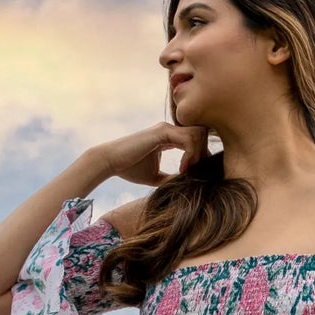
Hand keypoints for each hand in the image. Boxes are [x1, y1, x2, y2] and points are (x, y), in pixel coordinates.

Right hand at [91, 122, 210, 188]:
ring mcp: (166, 128)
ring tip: (188, 171)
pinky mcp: (162, 132)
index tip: (192, 174)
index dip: (199, 155)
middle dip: (203, 153)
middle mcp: (169, 129)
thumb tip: (187, 185)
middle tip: (195, 172)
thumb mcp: (155, 177)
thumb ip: (171, 178)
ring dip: (198, 154)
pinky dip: (190, 154)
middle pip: (201, 133)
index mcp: (168, 137)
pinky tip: (183, 168)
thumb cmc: (129, 169)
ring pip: (198, 133)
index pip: (195, 138)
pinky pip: (187, 139)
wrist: (110, 162)